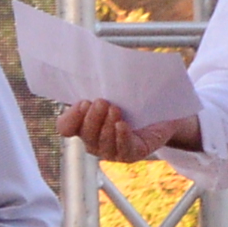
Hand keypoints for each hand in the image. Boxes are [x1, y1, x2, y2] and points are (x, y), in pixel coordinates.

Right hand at [61, 97, 198, 164]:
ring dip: (106, 125)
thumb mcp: (113, 91)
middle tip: (102, 101)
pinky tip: (122, 125)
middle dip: (92, 118)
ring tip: (115, 108)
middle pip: (85, 134)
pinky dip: (121, 137)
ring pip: (102, 143)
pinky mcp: (131, 155)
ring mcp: (111, 151)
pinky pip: (123, 150)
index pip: (65, 127)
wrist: (162, 113)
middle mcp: (94, 141)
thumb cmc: (133, 100)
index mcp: (83, 125)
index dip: (71, 117)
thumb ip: (99, 86)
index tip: (83, 102)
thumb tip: (89, 71)